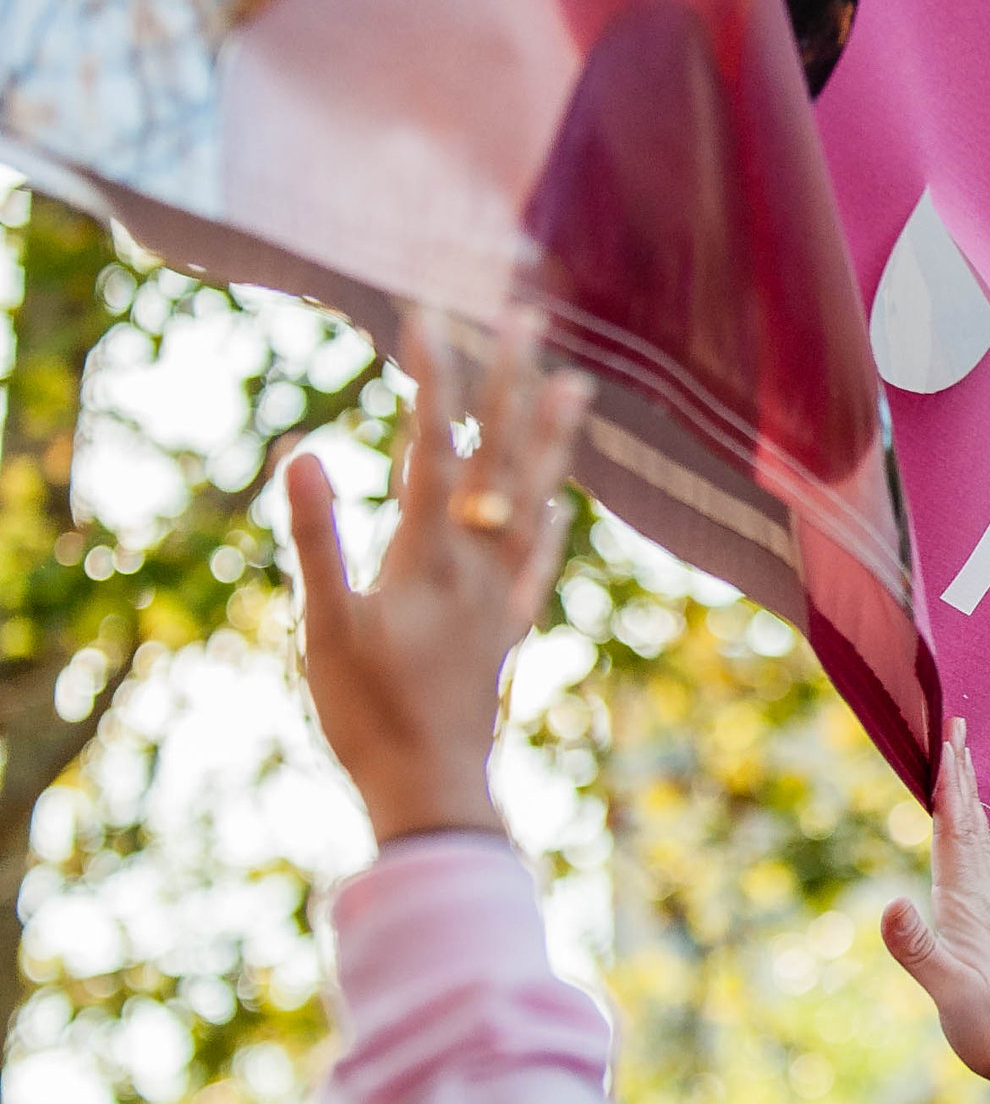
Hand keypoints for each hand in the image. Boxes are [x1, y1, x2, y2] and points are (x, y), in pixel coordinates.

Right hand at [285, 311, 588, 847]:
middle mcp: (477, 564)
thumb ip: (316, 537)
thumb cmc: (368, 714)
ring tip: (575, 383)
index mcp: (429, 555)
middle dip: (508, 381)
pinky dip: (550, 527)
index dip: (432, 376)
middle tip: (524, 314)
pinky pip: (537, 565)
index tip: (425, 312)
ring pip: (533, 498)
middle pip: (498, 455)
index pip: (432, 445)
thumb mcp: (325, 625)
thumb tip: (301, 452)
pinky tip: (560, 505)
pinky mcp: (506, 632)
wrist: (432, 791)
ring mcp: (499, 597)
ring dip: (551, 438)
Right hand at [881, 721, 989, 1103]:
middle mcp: (982, 899)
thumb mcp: (947, 989)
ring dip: (967, 802)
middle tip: (957, 726)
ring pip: (977, 843)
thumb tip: (889, 904)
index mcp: (967, 901)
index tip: (947, 733)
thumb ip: (917, 948)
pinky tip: (971, 850)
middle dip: (961, 773)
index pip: (955, 827)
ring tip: (961, 772)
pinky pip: (978, 870)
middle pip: (970, 822)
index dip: (949, 779)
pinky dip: (970, 843)